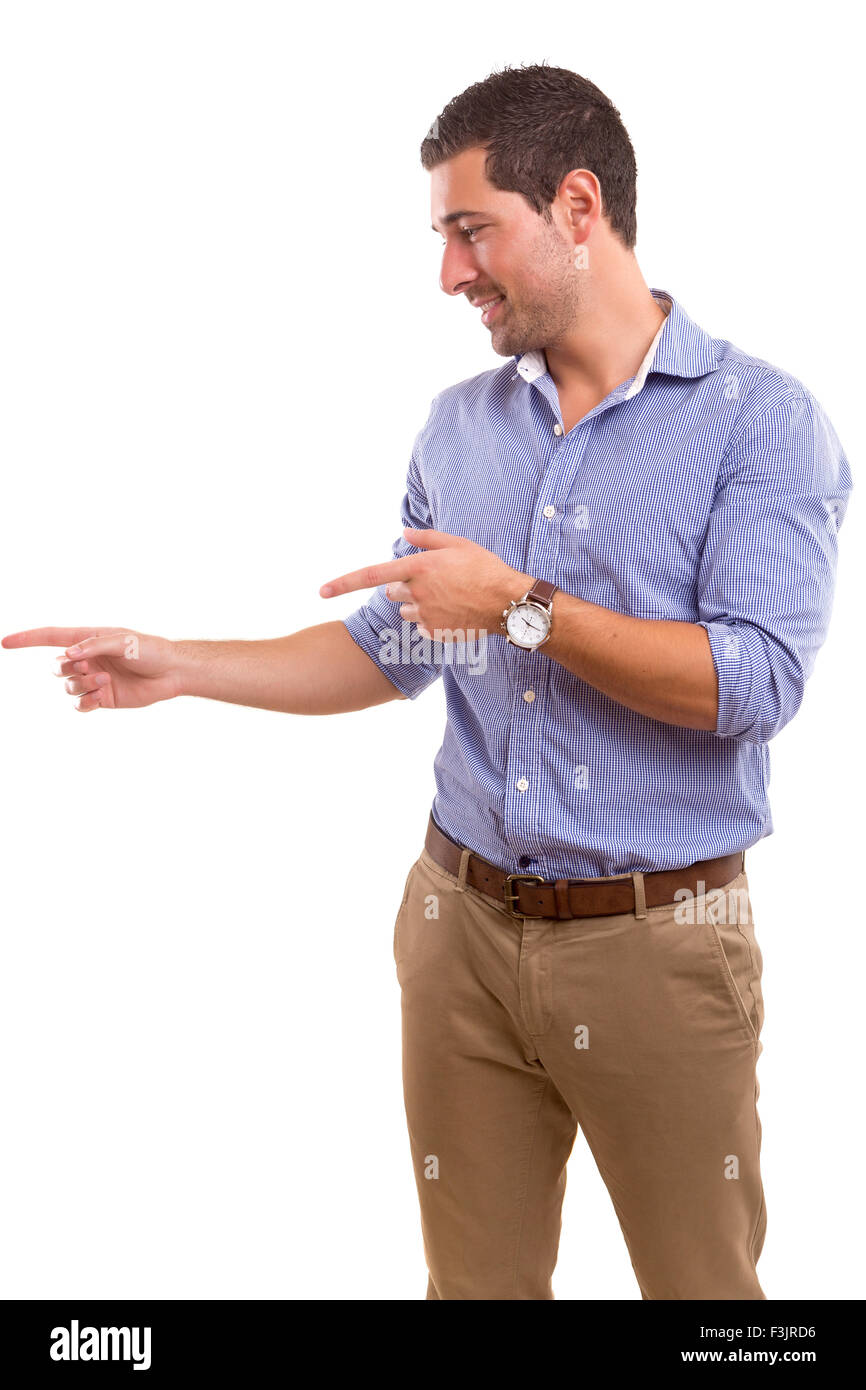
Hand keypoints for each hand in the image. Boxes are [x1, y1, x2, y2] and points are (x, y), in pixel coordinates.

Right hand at [1, 626, 180, 711]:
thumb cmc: (151, 650)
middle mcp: (88, 659)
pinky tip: (101, 696)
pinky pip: (80, 704)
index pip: (51, 637)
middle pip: (56, 666)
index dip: (27, 639)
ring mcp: (94, 679)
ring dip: (82, 684)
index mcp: (89, 639)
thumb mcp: (124, 641)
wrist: (173, 673)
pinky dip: (86, 701)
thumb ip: (95, 645)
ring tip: (105, 681)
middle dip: (67, 668)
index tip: (5, 642)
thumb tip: (68, 653)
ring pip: (68, 686)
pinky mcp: (103, 697)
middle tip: (90, 667)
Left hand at [319, 527, 531, 640]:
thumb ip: (427, 539)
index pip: (371, 576)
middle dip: (402, 587)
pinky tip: (453, 611)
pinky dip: (432, 619)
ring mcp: (425, 615)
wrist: (508, 603)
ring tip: (447, 596)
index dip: (343, 583)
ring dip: (417, 603)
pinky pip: (422, 626)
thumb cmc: (485, 569)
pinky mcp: (435, 632)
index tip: (321, 591)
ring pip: (405, 610)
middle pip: (391, 592)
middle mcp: (417, 593)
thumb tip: (403, 534)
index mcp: (418, 568)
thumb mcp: (459, 544)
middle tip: (431, 581)